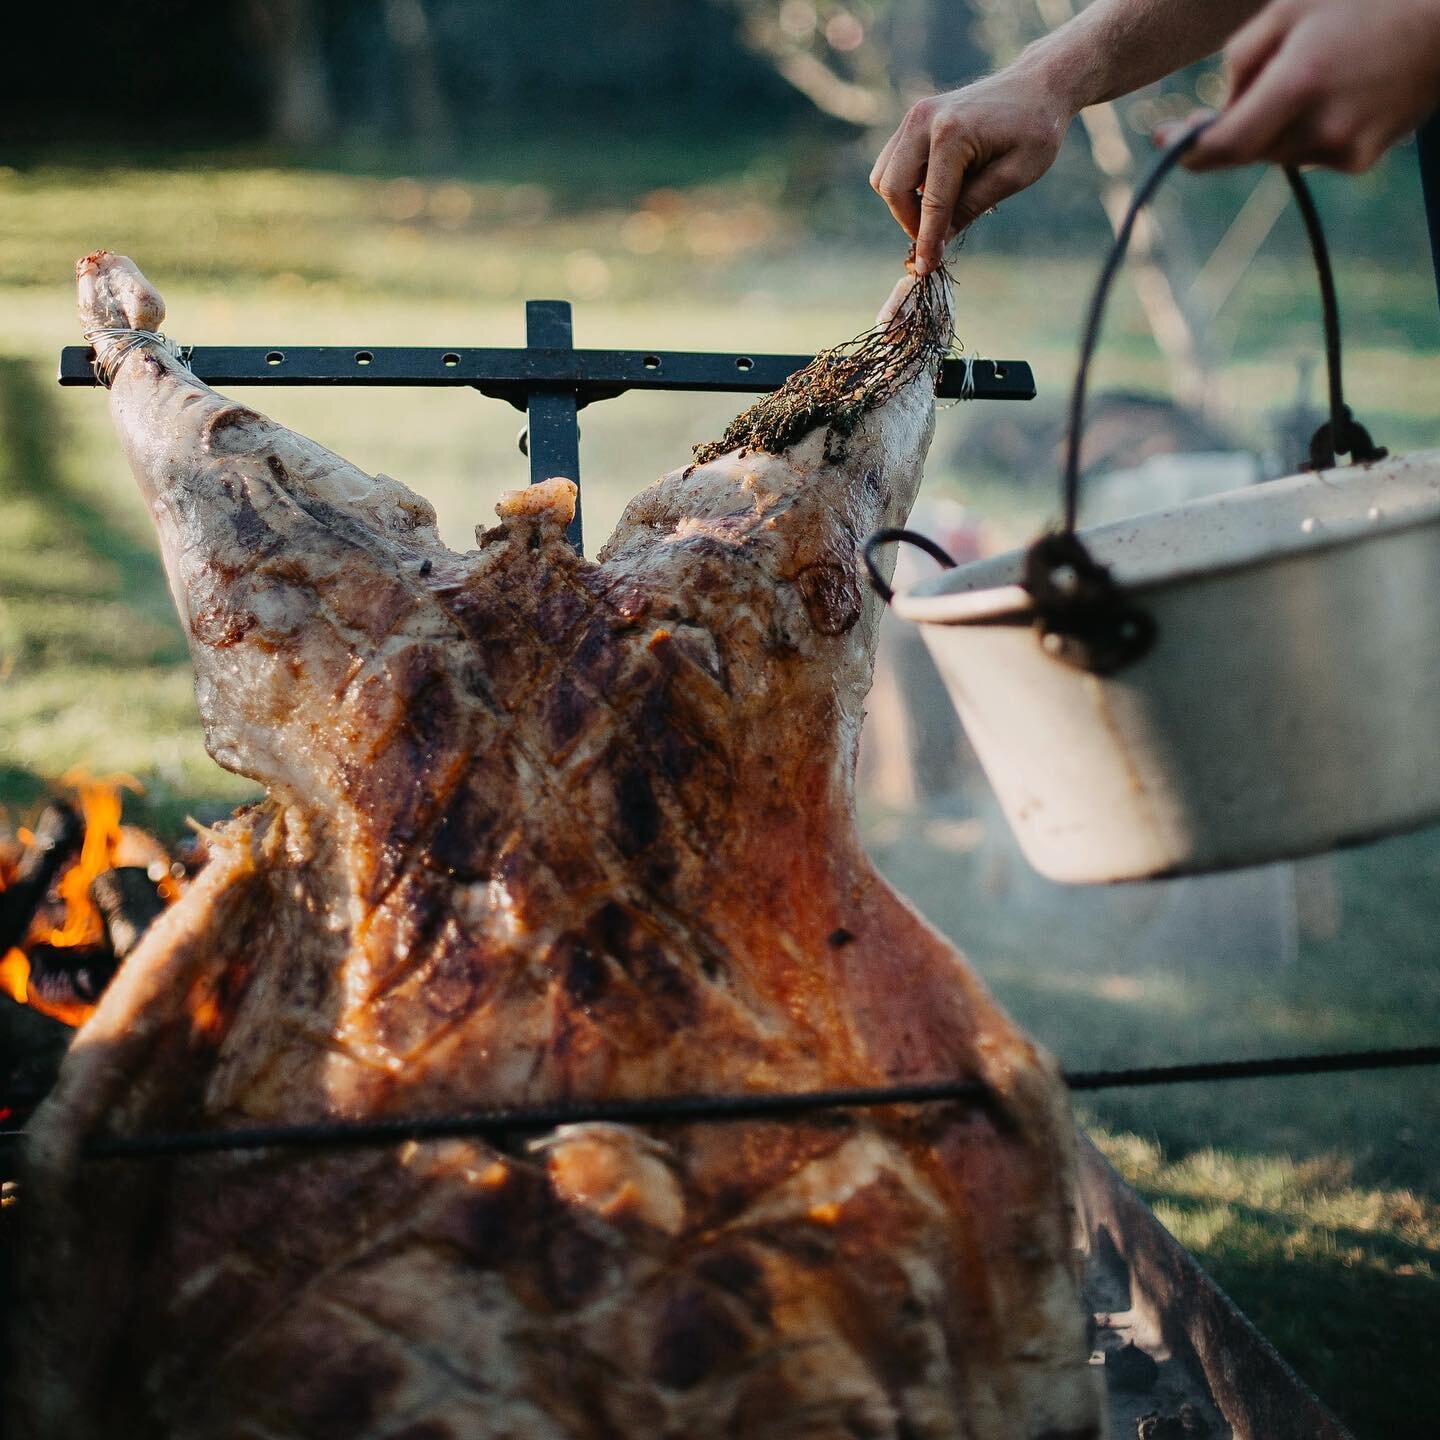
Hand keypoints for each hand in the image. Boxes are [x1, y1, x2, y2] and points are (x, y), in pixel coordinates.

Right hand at [870, 67, 1074, 273]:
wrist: (1037, 84)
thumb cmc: (1035, 129)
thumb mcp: (1014, 175)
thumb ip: (971, 207)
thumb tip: (938, 243)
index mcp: (951, 133)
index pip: (931, 201)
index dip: (928, 241)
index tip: (926, 269)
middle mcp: (924, 120)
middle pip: (893, 187)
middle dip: (909, 221)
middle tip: (935, 238)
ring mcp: (914, 116)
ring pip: (885, 176)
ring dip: (904, 203)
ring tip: (939, 211)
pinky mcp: (913, 119)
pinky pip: (892, 162)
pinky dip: (905, 185)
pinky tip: (936, 189)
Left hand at [1173, 0, 1439, 171]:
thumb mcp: (1292, 6)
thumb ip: (1243, 58)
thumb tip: (1222, 108)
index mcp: (1299, 83)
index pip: (1225, 145)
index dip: (1189, 149)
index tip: (1164, 141)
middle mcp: (1321, 126)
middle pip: (1248, 150)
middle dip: (1234, 128)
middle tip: (1233, 99)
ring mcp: (1345, 148)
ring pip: (1278, 152)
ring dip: (1275, 126)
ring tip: (1315, 74)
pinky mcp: (1363, 159)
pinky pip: (1311, 152)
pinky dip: (1308, 130)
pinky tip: (1340, 93)